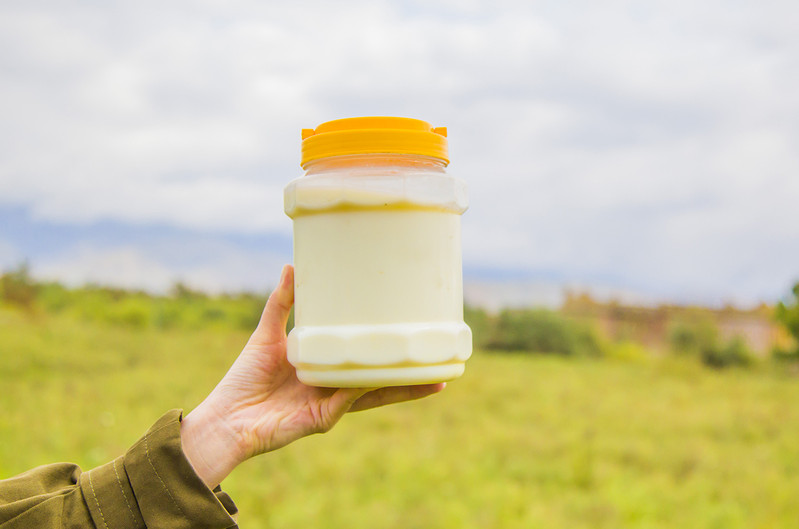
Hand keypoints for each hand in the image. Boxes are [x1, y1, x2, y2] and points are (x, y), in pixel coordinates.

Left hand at [180, 265, 444, 488]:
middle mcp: (335, 390)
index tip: (414, 332)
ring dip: (405, 387)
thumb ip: (282, 303)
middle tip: (443, 358)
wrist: (225, 417)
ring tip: (435, 379)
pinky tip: (383, 373)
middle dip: (413, 374)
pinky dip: (364, 386)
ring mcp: (332, 407)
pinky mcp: (322, 420)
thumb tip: (292, 265)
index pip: (365, 362)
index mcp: (327, 371)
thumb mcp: (267, 334)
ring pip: (376, 394)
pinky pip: (349, 400)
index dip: (389, 350)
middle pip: (382, 381)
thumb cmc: (244, 380)